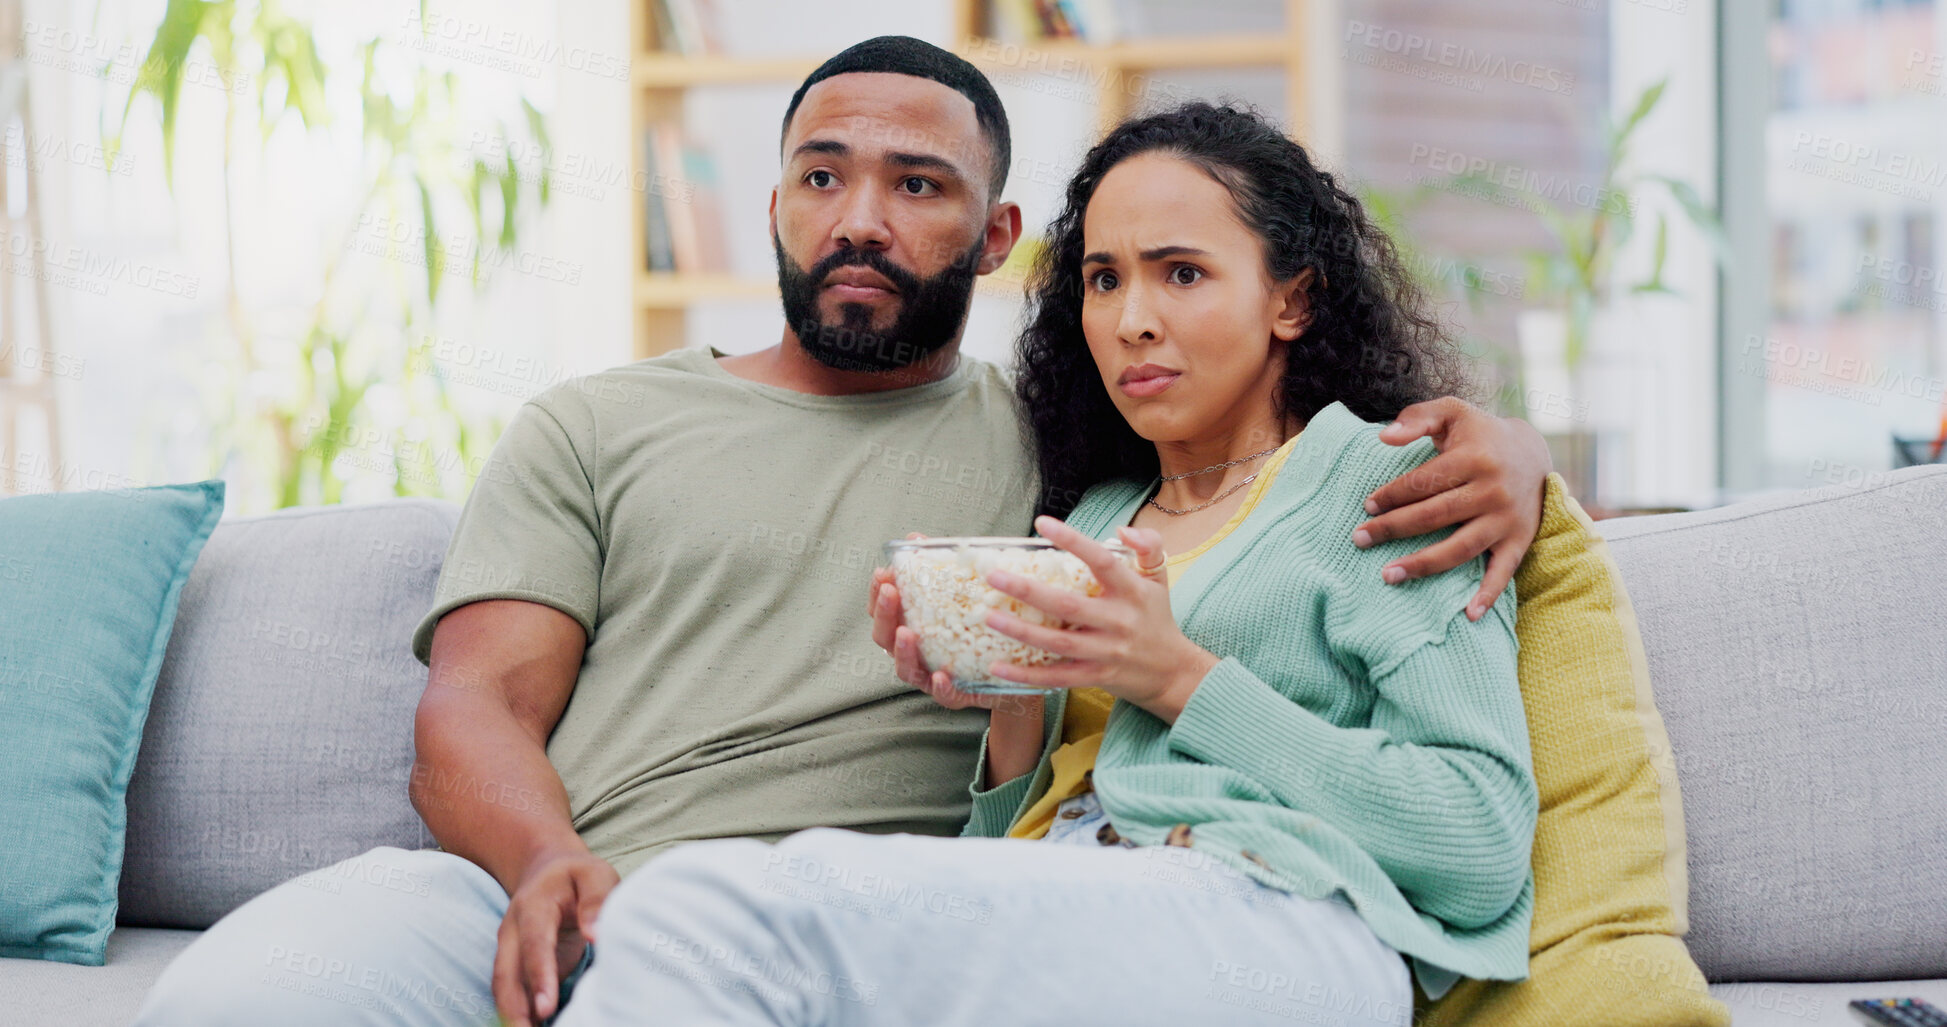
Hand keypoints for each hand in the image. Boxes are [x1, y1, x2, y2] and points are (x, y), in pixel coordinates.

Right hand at [493, 848, 617, 1026]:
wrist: (548, 871)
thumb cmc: (577, 875)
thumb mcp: (595, 874)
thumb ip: (597, 899)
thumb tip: (596, 935)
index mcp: (532, 907)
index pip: (534, 944)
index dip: (539, 975)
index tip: (546, 1005)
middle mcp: (513, 932)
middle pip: (506, 974)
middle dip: (514, 1008)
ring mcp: (511, 950)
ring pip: (505, 988)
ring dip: (513, 1015)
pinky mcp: (518, 966)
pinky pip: (515, 993)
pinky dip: (521, 1013)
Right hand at [869, 564, 1035, 714]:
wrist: (1019, 663)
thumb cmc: (980, 623)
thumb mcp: (963, 591)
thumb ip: (938, 566)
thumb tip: (916, 537)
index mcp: (912, 626)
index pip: (883, 611)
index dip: (877, 594)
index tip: (881, 573)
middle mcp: (915, 653)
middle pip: (885, 638)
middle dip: (885, 614)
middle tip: (890, 592)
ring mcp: (931, 676)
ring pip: (906, 669)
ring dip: (902, 651)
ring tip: (906, 633)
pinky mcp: (957, 695)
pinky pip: (944, 695)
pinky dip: (940, 686)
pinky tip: (942, 676)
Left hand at [980, 516, 1217, 723]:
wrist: (1173, 672)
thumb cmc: (1157, 618)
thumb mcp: (1159, 578)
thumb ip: (1148, 547)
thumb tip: (1121, 530)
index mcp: (1132, 591)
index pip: (1101, 560)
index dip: (1072, 541)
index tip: (1042, 523)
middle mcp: (1119, 621)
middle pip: (1068, 605)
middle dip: (1028, 591)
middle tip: (994, 577)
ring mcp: (1107, 652)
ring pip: (1058, 642)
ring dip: (1020, 631)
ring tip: (989, 616)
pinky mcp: (1096, 677)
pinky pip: (1057, 677)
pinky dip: (1026, 674)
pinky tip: (997, 666)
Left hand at [1354, 396, 1549, 620]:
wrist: (1534, 452)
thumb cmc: (1480, 434)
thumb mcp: (1452, 412)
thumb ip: (1416, 418)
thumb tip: (1382, 437)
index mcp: (1474, 458)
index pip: (1423, 483)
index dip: (1391, 495)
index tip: (1366, 507)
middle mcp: (1493, 490)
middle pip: (1435, 516)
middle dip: (1393, 529)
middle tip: (1359, 540)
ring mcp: (1507, 519)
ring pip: (1460, 548)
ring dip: (1423, 565)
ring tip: (1388, 575)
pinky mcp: (1519, 540)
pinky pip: (1503, 571)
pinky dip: (1489, 594)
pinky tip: (1467, 614)